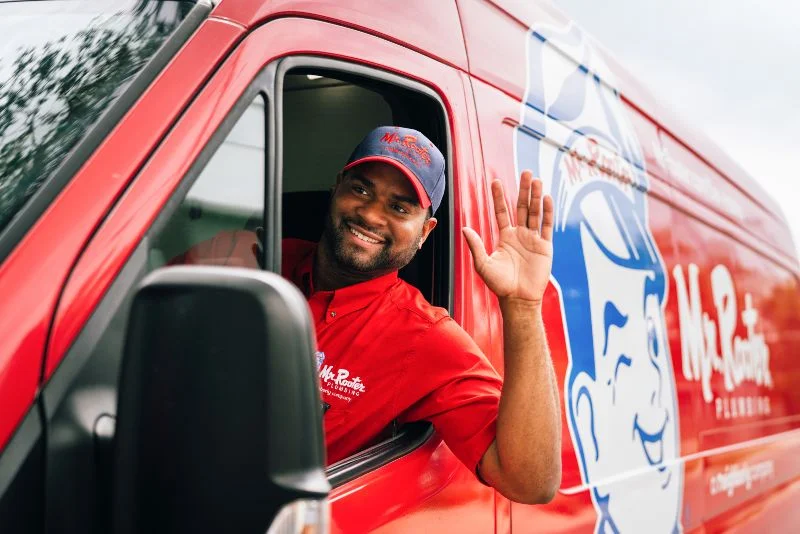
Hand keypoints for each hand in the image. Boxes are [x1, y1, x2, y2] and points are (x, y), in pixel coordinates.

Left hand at [462, 171, 553, 303]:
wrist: (518, 299)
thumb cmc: (499, 284)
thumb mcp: (483, 264)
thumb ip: (475, 246)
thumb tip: (464, 228)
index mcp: (505, 237)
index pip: (502, 212)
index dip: (499, 197)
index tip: (496, 181)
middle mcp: (520, 235)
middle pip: (522, 207)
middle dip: (523, 190)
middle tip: (525, 172)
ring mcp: (533, 239)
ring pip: (535, 213)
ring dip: (535, 196)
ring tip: (536, 180)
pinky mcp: (545, 247)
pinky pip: (546, 226)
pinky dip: (547, 212)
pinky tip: (546, 198)